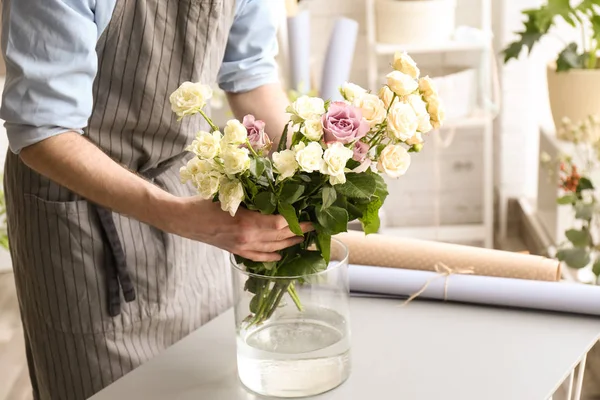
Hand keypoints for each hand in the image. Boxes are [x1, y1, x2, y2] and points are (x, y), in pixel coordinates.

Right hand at [165, 197, 312, 261]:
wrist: (183, 219)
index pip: (280, 225)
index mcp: (247, 223)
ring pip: (272, 248)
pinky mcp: (235, 251)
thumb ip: (252, 193)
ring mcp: (241, 247)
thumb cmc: (204, 202)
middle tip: (313, 228)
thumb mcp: (230, 193)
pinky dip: (271, 256)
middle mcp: (247, 238)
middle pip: (280, 238)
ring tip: (303, 239)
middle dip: (298, 233)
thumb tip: (274, 187)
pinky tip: (280, 255)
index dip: (297, 223)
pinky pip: (258, 257)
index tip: (310, 217)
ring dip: (289, 244)